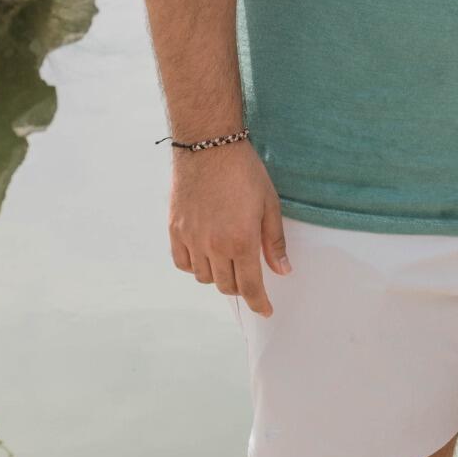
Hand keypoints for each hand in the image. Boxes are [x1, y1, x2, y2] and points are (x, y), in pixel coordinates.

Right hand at [168, 140, 288, 316]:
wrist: (208, 146)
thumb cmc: (243, 172)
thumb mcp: (269, 204)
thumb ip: (274, 242)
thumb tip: (282, 271)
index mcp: (241, 241)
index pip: (250, 286)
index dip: (259, 303)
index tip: (265, 310)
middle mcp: (214, 246)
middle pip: (227, 285)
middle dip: (242, 287)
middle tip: (250, 276)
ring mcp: (191, 239)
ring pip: (204, 277)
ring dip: (219, 276)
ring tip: (229, 260)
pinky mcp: (175, 230)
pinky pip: (183, 263)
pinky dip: (195, 266)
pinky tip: (205, 255)